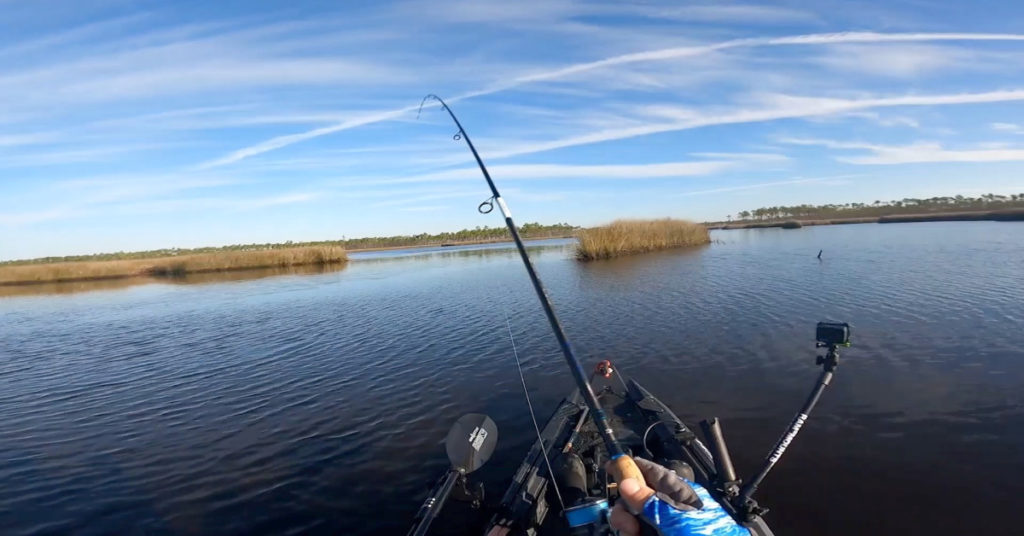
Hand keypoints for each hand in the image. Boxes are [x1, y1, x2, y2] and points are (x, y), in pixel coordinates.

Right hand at [608, 458, 749, 535]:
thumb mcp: (678, 519)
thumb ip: (651, 502)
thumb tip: (627, 482)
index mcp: (681, 494)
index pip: (651, 471)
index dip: (630, 467)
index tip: (611, 466)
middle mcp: (671, 509)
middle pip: (636, 497)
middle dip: (625, 506)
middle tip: (627, 523)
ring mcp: (664, 526)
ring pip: (633, 519)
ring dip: (626, 525)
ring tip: (632, 534)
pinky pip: (637, 532)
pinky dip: (630, 534)